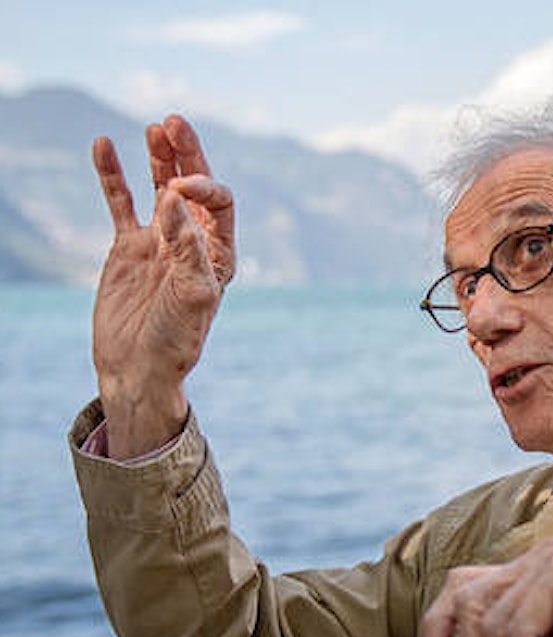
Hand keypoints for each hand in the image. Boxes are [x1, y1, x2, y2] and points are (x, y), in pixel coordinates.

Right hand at [91, 115, 234, 458]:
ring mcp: (159, 241)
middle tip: (175, 123)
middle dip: (187, 154)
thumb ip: (188, 249)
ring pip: (161, 188)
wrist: (138, 368)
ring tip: (156, 127)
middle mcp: (194, 242)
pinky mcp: (128, 247)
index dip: (201, 187)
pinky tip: (104, 145)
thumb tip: (175, 198)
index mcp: (220, 254)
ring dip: (159, 158)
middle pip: (195, 186)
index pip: (218, 203)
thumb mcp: (191, 297)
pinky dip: (113, 175)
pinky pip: (121, 203)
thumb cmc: (174, 341)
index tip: (177, 190)